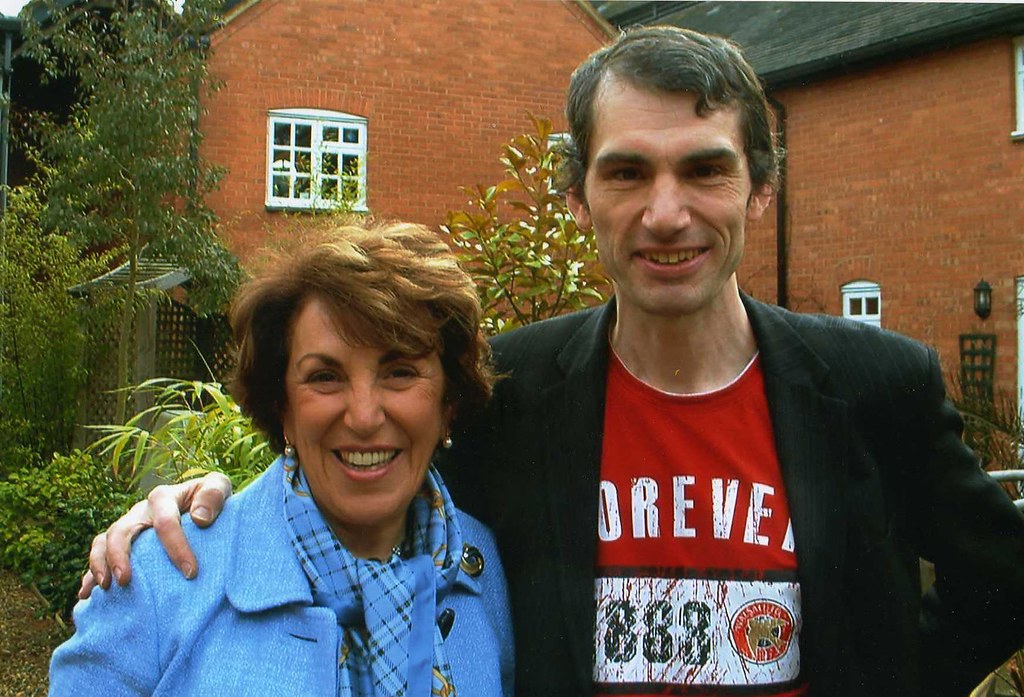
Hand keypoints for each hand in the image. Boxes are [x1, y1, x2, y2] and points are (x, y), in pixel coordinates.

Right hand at [78, 471, 232, 598]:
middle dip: (120, 556)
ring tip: (106, 587)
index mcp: (163, 497)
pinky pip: (98, 557)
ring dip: (100, 564)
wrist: (202, 506)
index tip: (190, 572)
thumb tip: (199, 518)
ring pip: (104, 541)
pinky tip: (86, 594)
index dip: (176, 547)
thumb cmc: (211, 499)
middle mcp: (140, 511)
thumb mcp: (218, 487)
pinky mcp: (121, 544)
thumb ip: (214, 495)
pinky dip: (90, 574)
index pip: (165, 521)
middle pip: (121, 530)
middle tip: (125, 581)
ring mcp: (127, 527)